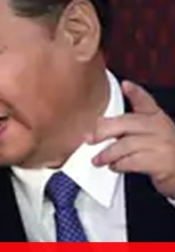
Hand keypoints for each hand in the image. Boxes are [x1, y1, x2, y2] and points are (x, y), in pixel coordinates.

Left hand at [90, 80, 174, 197]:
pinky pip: (131, 161)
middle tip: (90, 139)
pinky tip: (115, 166)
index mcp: (156, 118)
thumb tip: (98, 125)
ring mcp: (161, 145)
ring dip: (107, 153)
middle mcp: (160, 128)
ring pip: (126, 144)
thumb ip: (128, 126)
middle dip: (104, 131)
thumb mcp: (150, 133)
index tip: (126, 85)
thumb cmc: (160, 152)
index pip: (146, 102)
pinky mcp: (159, 162)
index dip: (136, 92)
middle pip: (127, 123)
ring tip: (98, 159)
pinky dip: (118, 164)